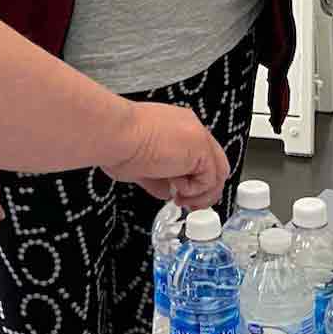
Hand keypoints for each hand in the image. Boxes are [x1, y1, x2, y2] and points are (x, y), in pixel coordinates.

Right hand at [104, 101, 230, 209]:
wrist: (114, 134)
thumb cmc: (117, 145)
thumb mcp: (142, 166)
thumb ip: (160, 179)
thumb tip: (168, 193)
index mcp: (178, 128)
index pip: (199, 156)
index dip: (195, 179)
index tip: (183, 195)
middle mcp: (191, 128)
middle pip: (215, 163)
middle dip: (204, 190)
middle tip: (189, 205)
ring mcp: (198, 136)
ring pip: (218, 173)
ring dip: (201, 194)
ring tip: (180, 200)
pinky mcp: (200, 147)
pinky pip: (209, 179)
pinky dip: (194, 190)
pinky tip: (174, 187)